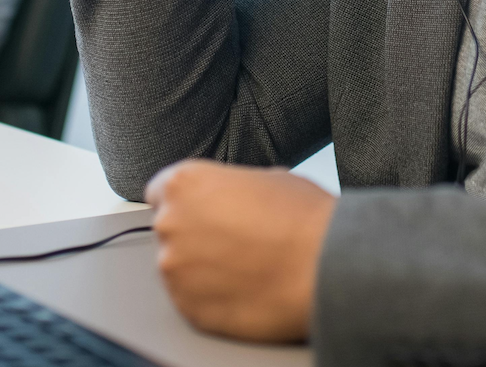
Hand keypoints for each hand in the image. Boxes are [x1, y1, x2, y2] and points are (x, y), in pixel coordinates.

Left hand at [145, 159, 336, 342]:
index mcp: (185, 184)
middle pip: (171, 229)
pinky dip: (212, 296)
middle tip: (235, 239)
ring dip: (203, 267)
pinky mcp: (189, 309)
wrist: (325, 265)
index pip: (160, 190)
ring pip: (180, 267)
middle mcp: (171, 225)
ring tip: (246, 266)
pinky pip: (192, 300)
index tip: (203, 210)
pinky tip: (245, 287)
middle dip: (196, 234)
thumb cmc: (303, 217)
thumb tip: (233, 198)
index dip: (186, 200)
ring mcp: (175, 271)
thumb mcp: (268, 177)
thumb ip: (232, 186)